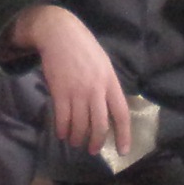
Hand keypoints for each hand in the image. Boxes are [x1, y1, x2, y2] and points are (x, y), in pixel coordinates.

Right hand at [13, 2, 130, 157]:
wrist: (59, 33)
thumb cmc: (83, 47)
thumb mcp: (103, 64)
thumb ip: (107, 85)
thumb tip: (108, 108)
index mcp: (110, 82)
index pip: (121, 114)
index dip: (124, 135)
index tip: (123, 151)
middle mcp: (96, 90)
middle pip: (99, 125)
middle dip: (96, 141)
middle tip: (93, 150)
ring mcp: (77, 91)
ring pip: (80, 124)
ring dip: (77, 138)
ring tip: (75, 142)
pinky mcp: (60, 91)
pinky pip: (62, 118)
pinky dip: (62, 129)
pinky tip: (62, 133)